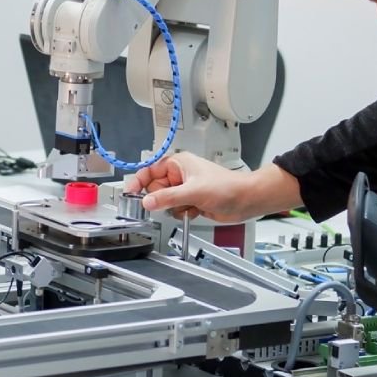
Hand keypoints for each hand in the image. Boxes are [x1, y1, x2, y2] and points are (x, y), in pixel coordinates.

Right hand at [125, 154, 297, 222]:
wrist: (246, 200)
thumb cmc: (227, 187)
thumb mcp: (193, 191)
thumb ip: (167, 197)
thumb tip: (147, 201)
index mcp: (178, 163)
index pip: (149, 171)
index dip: (139, 182)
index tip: (130, 194)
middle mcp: (179, 175)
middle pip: (155, 190)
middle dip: (161, 200)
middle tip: (169, 204)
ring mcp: (185, 189)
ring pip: (165, 202)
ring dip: (174, 208)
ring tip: (189, 205)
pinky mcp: (191, 201)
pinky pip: (175, 210)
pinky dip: (183, 213)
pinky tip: (195, 211)